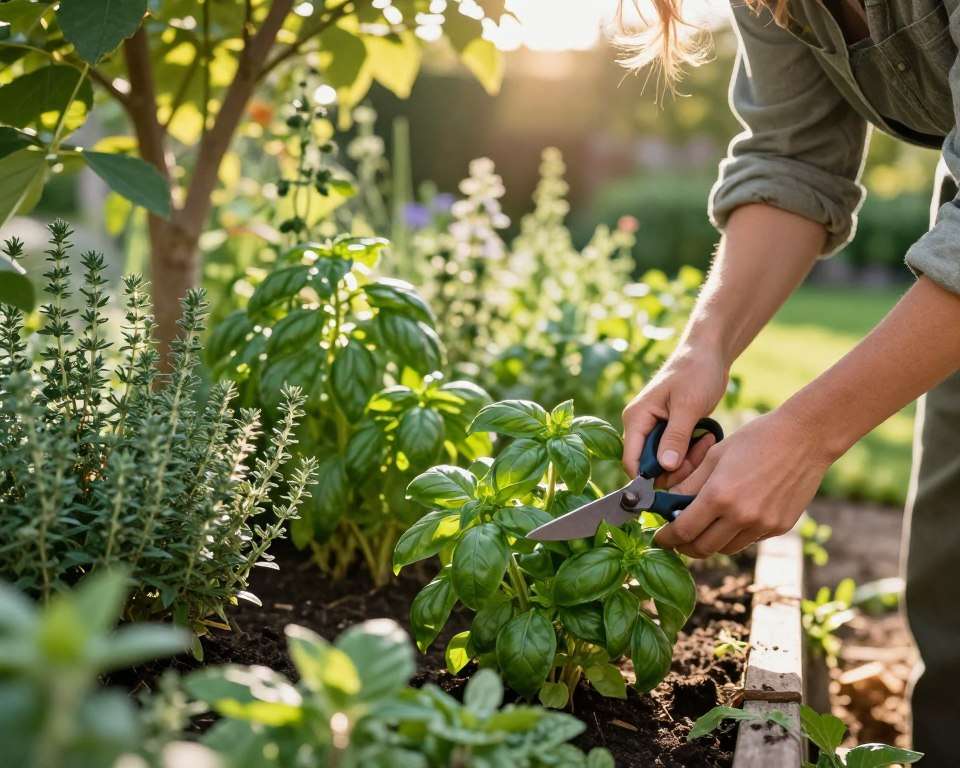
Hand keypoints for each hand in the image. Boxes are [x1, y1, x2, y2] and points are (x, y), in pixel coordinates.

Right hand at [622, 347, 728, 484]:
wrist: (709, 354)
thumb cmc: (696, 372)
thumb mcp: (688, 406)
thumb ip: (675, 438)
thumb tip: (665, 468)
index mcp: (636, 418)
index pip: (631, 461)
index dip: (649, 477)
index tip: (677, 478)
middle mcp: (641, 426)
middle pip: (651, 466)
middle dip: (677, 468)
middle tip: (701, 452)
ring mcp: (655, 430)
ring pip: (666, 463)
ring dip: (688, 460)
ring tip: (708, 440)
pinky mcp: (670, 431)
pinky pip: (676, 454)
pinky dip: (692, 453)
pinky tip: (707, 437)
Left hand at [653, 409, 832, 557]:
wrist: (805, 437)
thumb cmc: (756, 439)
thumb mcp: (715, 455)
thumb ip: (689, 484)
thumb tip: (668, 504)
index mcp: (719, 495)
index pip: (683, 531)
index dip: (667, 538)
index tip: (660, 538)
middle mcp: (741, 516)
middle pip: (703, 548)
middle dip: (685, 547)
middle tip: (678, 539)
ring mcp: (763, 525)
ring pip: (726, 548)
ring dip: (710, 542)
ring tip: (704, 528)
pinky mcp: (780, 527)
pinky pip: (749, 539)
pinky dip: (735, 535)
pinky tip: (733, 518)